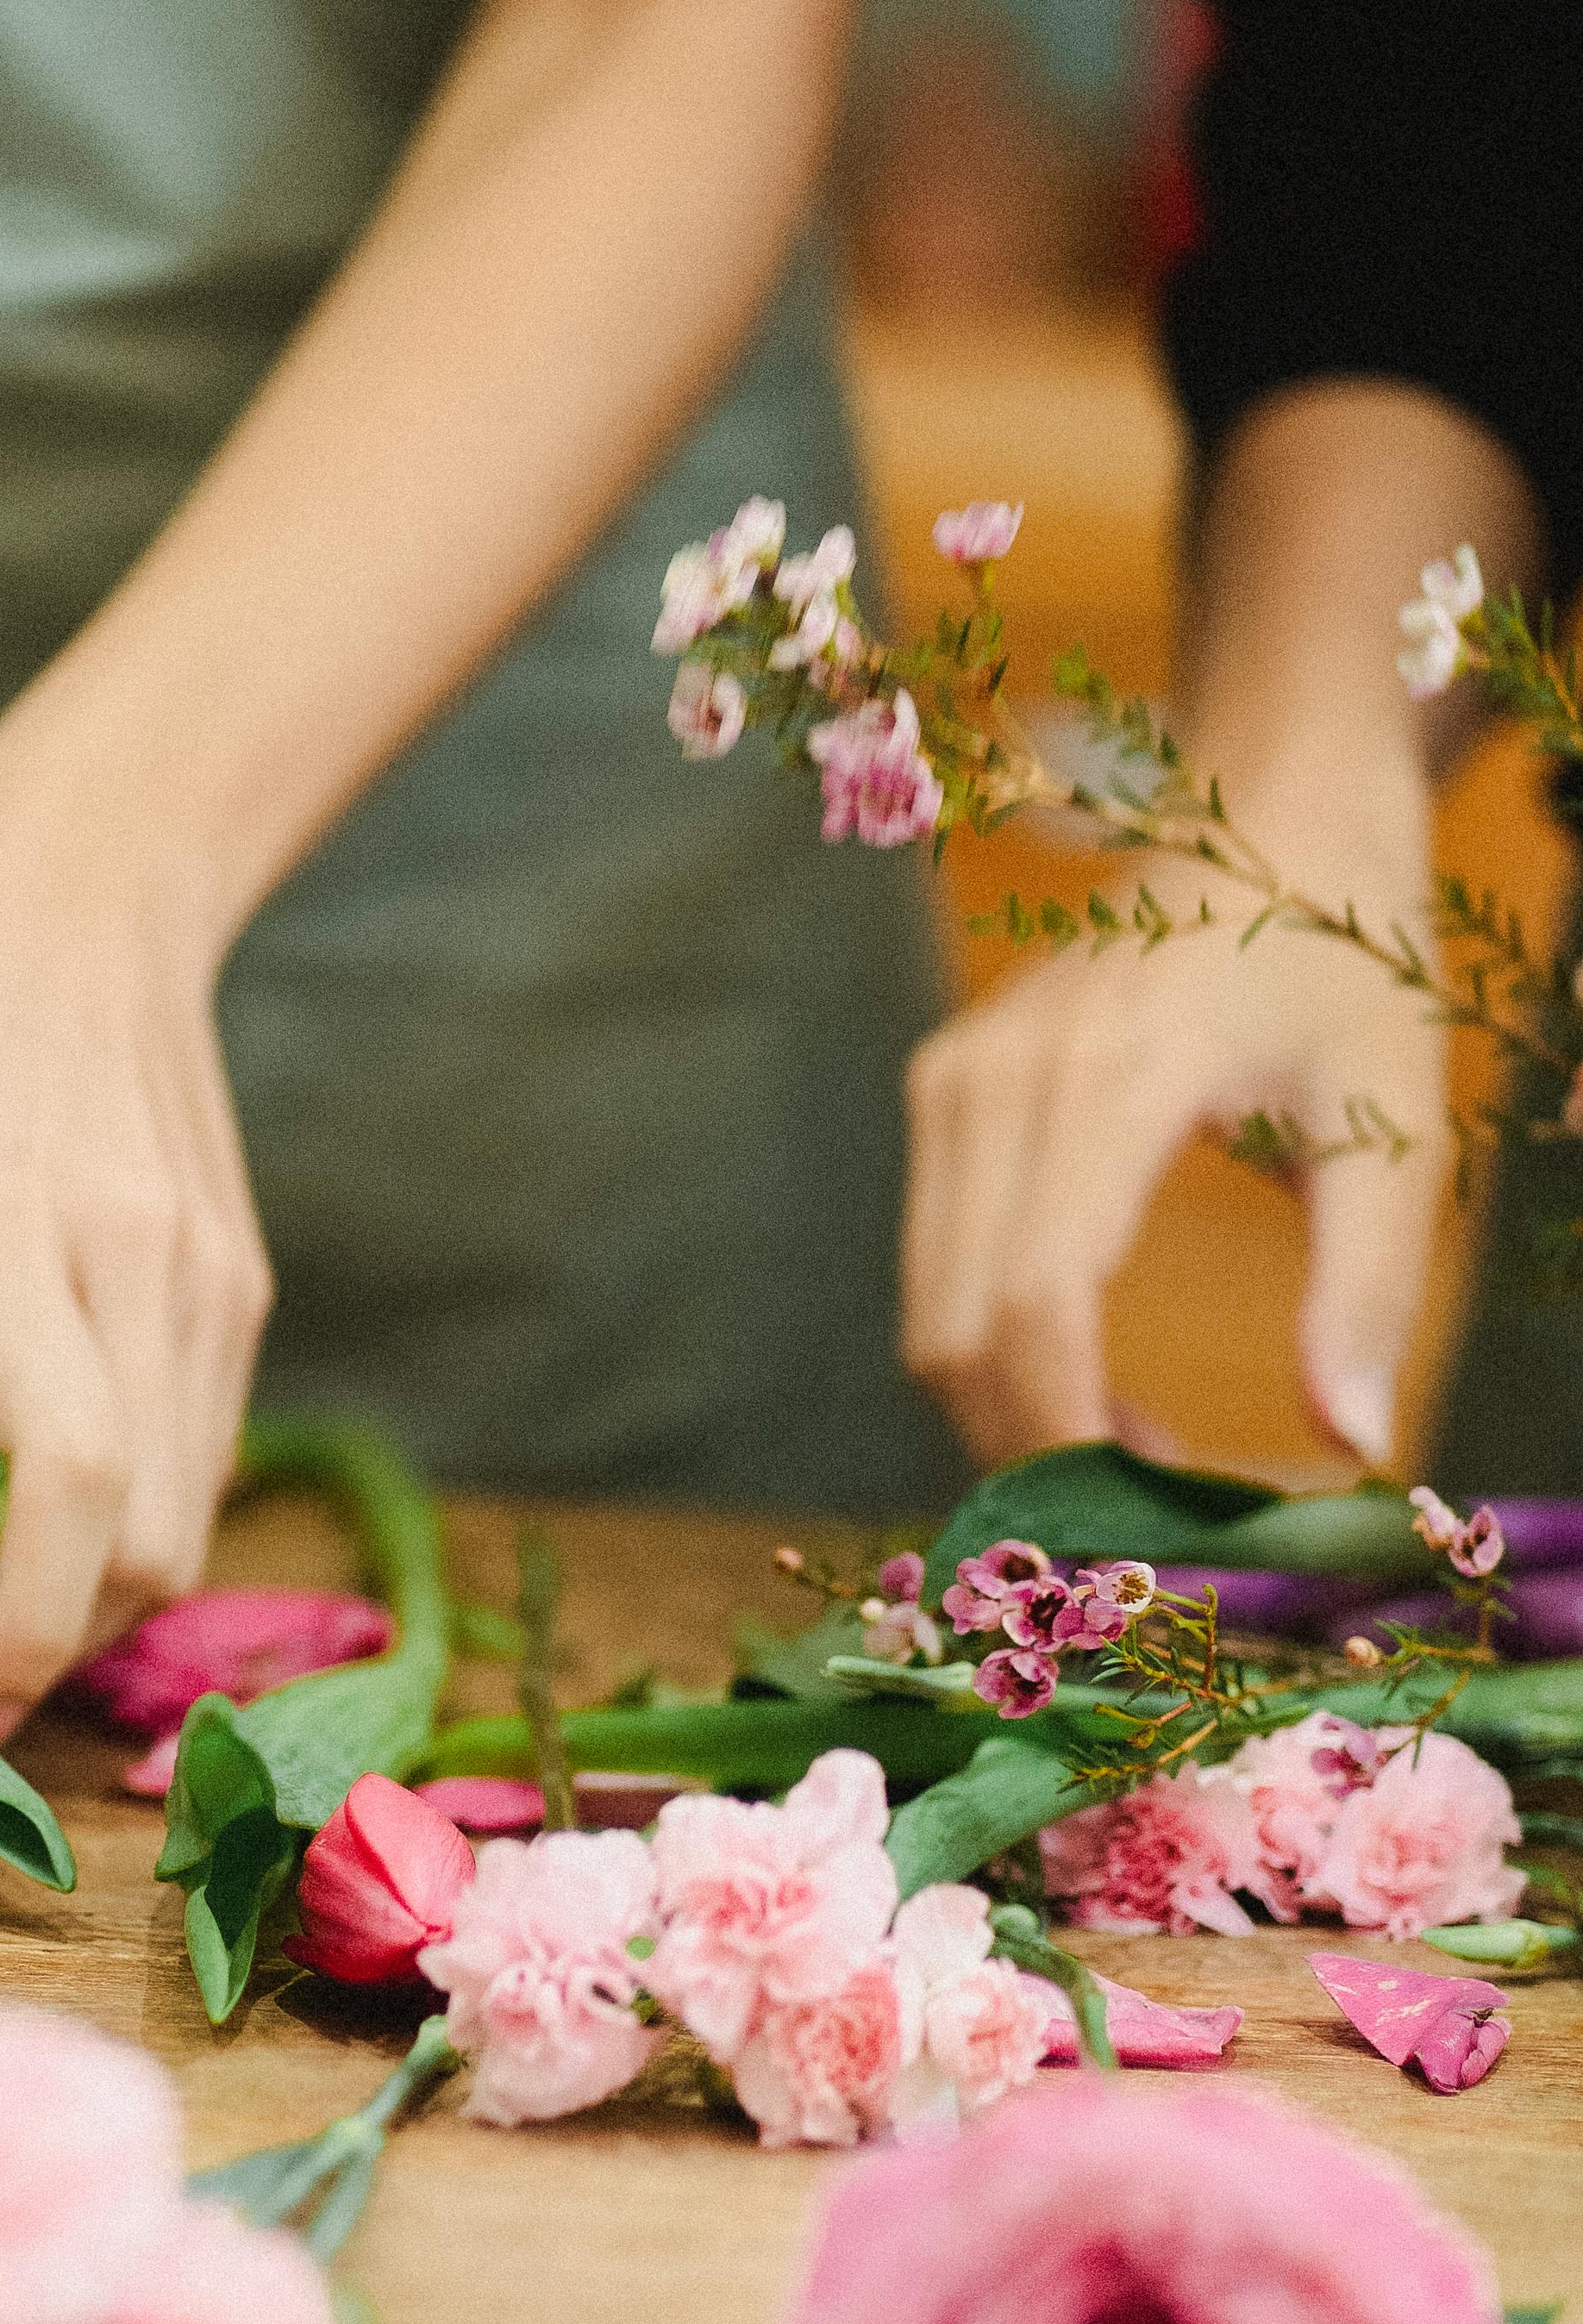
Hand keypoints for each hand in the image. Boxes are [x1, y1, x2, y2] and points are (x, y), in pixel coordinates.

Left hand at [0, 748, 272, 1733]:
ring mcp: (213, 1283)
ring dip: (87, 1594)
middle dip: (47, 1643)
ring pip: (189, 1521)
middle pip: (145, 1545)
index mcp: (8, 1235)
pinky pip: (201, 1457)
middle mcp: (141, 1270)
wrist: (79, 885)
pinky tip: (34, 1490)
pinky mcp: (243, 1288)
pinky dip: (123, 1520)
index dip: (26, 1625)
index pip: (73, 1477)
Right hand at [902, 846, 1441, 1475]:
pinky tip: (1096, 1377)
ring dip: (1013, 1412)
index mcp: (1113, 1078)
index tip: (1147, 1520)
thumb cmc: (1348, 955)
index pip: (1039, 1305)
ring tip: (1139, 1447)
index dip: (1071, 1436)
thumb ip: (1369, 1283)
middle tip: (1152, 1515)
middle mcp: (1001, 1079)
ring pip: (931, 1314)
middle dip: (1037, 1451)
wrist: (1267, 804)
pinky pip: (938, 1266)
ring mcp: (956, 1082)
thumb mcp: (1392, 1117)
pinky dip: (997, 1352)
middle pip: (961, 1332)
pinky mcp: (945, 1091)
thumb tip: (1354, 1440)